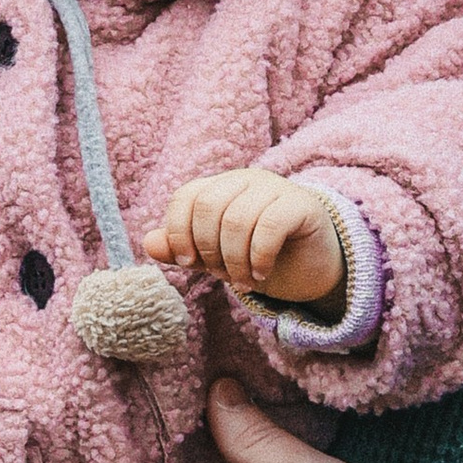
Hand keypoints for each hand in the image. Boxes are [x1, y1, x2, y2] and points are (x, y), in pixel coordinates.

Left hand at [145, 170, 345, 315]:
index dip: (179, 232)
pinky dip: (259, 257)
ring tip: (244, 282)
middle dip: (209, 249)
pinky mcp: (302, 204)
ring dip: (235, 260)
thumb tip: (148, 242)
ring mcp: (276, 188)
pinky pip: (271, 226)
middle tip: (222, 275)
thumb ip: (183, 250)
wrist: (313, 268)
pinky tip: (261, 274)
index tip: (188, 263)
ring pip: (238, 218)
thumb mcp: (215, 258)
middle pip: (209, 206)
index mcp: (221, 187)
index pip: (186, 197)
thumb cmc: (260, 258)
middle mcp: (247, 180)